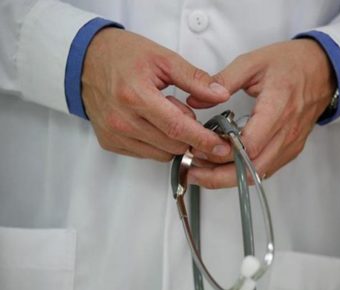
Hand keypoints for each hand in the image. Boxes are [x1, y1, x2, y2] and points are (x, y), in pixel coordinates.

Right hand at [82, 28, 230, 160]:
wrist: (86, 60)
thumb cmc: (123, 55)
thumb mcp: (163, 58)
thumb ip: (195, 79)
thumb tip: (220, 95)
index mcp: (136, 96)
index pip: (177, 128)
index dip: (203, 140)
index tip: (221, 146)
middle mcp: (122, 120)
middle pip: (172, 145)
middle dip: (191, 137)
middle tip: (190, 116)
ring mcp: (114, 134)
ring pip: (161, 154)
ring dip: (174, 140)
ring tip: (165, 113)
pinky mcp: (109, 142)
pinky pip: (146, 154)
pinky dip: (158, 143)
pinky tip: (153, 123)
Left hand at [186, 39, 335, 187]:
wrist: (324, 70)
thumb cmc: (291, 64)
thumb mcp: (253, 62)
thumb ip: (222, 80)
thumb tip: (195, 99)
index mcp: (277, 108)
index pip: (249, 145)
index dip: (221, 152)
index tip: (198, 148)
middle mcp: (287, 132)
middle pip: (251, 168)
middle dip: (219, 176)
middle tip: (193, 172)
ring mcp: (291, 144)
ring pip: (257, 175)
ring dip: (228, 178)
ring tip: (202, 171)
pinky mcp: (291, 150)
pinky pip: (265, 170)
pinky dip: (243, 173)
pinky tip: (224, 167)